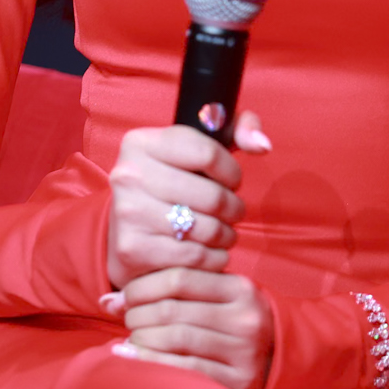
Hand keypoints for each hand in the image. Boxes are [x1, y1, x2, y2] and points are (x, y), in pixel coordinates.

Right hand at [105, 111, 270, 288]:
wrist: (125, 231)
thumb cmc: (171, 183)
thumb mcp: (196, 147)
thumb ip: (236, 130)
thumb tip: (262, 145)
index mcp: (140, 141)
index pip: (208, 152)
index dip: (232, 171)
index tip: (232, 181)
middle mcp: (128, 175)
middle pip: (212, 196)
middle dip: (234, 208)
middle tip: (234, 212)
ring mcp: (128, 213)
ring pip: (207, 230)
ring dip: (227, 235)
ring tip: (225, 233)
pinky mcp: (133, 250)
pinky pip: (195, 257)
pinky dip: (213, 258)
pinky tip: (211, 251)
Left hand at [106, 266, 274, 388]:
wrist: (277, 359)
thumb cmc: (231, 325)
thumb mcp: (212, 298)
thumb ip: (169, 292)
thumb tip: (107, 300)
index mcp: (239, 288)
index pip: (180, 278)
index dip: (143, 286)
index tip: (124, 297)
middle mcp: (245, 317)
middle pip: (174, 308)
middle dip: (138, 314)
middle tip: (126, 319)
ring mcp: (243, 351)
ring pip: (175, 337)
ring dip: (141, 338)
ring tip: (130, 339)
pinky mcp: (237, 381)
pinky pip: (184, 368)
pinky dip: (150, 361)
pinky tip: (130, 357)